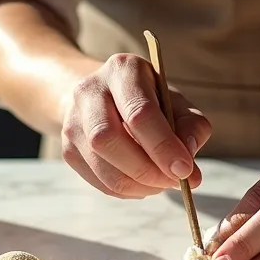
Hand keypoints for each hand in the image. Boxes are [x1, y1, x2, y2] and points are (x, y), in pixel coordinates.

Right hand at [60, 54, 212, 198]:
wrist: (105, 96)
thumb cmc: (150, 100)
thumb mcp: (177, 103)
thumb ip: (191, 129)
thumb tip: (191, 172)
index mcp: (123, 70)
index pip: (139, 112)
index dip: (163, 146)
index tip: (184, 170)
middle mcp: (90, 90)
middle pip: (108, 138)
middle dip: (145, 169)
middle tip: (172, 181)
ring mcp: (73, 120)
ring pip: (100, 164)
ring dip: (137, 184)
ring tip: (160, 183)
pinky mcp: (68, 148)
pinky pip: (97, 180)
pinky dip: (125, 190)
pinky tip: (142, 182)